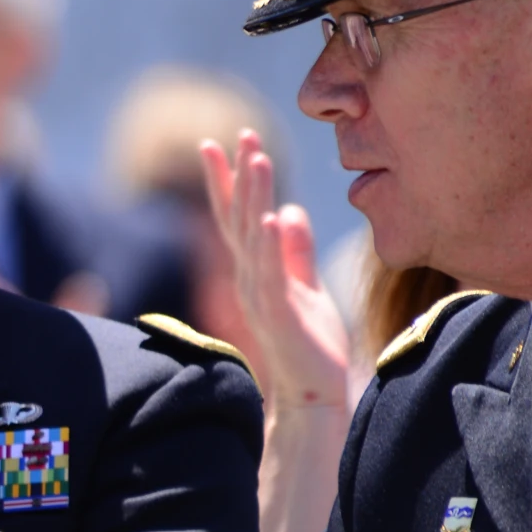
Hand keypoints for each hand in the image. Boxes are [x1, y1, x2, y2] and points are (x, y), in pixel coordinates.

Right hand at [198, 131, 347, 411]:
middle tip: (241, 135)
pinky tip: (274, 216)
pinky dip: (271, 244)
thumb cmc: (312, 347)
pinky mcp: (278, 314)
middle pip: (239, 218)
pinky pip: (272, 273)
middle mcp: (249, 279)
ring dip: (255, 197)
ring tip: (258, 159)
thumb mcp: (307, 289)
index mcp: (255, 271)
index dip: (226, 180)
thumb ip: (296, 253)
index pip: (236, 217)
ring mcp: (261, 296)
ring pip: (253, 237)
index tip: (217, 143)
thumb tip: (292, 212)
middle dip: (238, 175)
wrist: (313, 396)